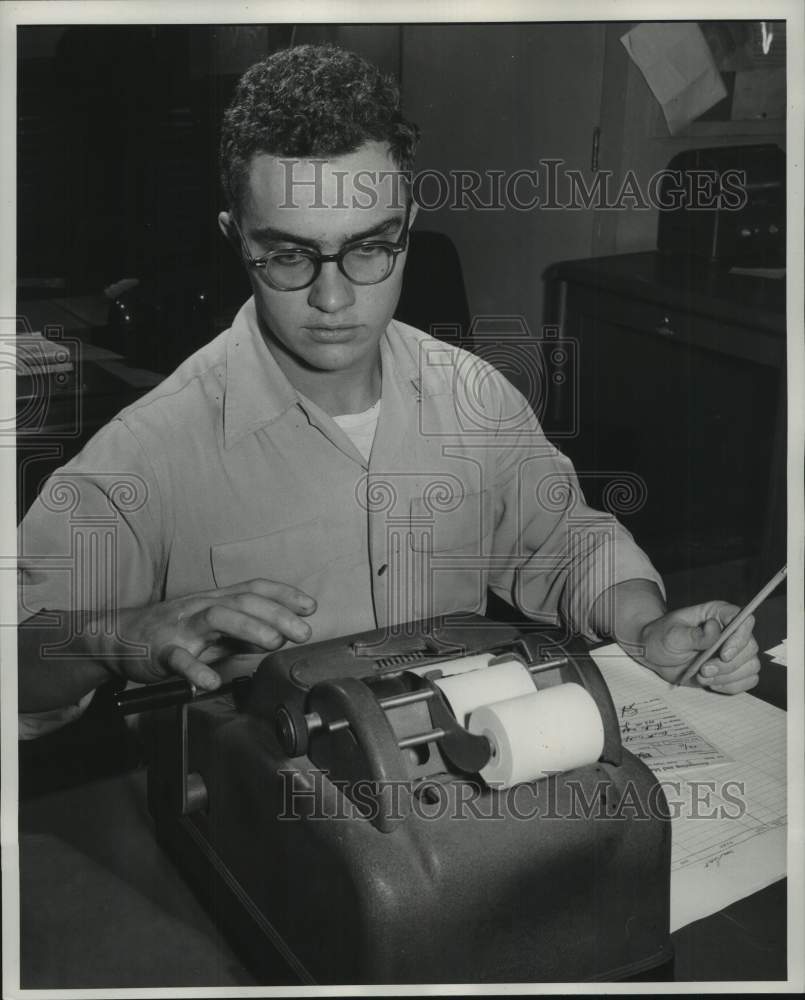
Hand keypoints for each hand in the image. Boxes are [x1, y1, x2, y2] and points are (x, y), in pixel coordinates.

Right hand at [101, 579, 316, 691]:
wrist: (119, 637)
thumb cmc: (171, 631)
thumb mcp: (212, 629)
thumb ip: (243, 632)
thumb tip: (280, 634)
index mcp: (215, 600)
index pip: (254, 589)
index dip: (284, 594)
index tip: (310, 606)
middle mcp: (201, 607)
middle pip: (243, 601)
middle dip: (277, 614)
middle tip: (303, 632)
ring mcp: (181, 627)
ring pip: (217, 617)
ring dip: (249, 627)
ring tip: (272, 643)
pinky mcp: (160, 650)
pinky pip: (179, 658)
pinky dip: (196, 669)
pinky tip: (211, 681)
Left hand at [636, 601, 759, 693]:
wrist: (656, 656)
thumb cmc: (662, 638)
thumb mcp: (672, 635)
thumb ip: (693, 635)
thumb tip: (714, 629)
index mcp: (718, 614)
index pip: (744, 620)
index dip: (739, 638)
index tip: (723, 655)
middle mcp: (731, 631)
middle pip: (750, 647)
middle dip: (728, 664)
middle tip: (703, 670)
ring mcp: (734, 651)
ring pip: (751, 666)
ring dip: (727, 676)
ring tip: (702, 675)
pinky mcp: (733, 669)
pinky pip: (748, 680)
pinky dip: (731, 685)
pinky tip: (712, 683)